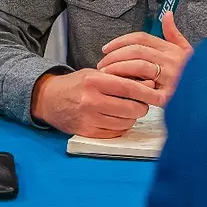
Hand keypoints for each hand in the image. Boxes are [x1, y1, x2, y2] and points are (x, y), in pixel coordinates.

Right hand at [31, 69, 158, 137]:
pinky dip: (121, 126)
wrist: (49, 99)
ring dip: (132, 117)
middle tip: (142, 103)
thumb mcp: (95, 73)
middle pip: (130, 108)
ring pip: (125, 122)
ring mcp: (88, 118)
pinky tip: (117, 119)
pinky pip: (115, 132)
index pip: (128, 87)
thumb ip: (120, 78)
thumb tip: (148, 83)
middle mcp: (91, 101)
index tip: (157, 93)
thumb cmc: (75, 85)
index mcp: (94, 81)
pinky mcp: (87, 132)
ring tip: (128, 110)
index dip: (146, 91)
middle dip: (142, 107)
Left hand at [95, 12, 193, 104]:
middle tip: (102, 63)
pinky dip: (129, 88)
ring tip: (106, 73)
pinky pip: (144, 89)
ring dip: (118, 68)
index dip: (120, 41)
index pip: (141, 38)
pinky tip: (118, 89)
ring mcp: (170, 78)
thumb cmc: (198, 75)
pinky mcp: (169, 97)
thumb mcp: (189, 52)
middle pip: (136, 50)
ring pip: (137, 66)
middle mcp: (171, 61)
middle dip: (114, 55)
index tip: (106, 48)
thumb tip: (167, 14)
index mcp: (172, 50)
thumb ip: (174, 34)